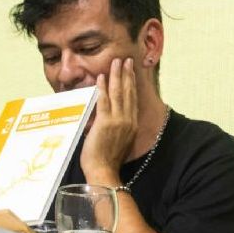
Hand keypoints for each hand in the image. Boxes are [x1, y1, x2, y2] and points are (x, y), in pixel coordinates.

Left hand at [80, 57, 138, 183]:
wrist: (104, 171)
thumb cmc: (107, 161)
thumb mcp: (119, 142)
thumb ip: (117, 128)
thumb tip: (109, 119)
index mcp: (132, 125)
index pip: (132, 99)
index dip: (131, 83)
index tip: (130, 71)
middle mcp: (128, 120)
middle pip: (128, 92)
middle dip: (126, 74)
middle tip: (125, 60)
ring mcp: (118, 121)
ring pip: (118, 93)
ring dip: (116, 76)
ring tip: (116, 62)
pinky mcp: (106, 122)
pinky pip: (104, 101)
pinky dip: (103, 88)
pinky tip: (101, 77)